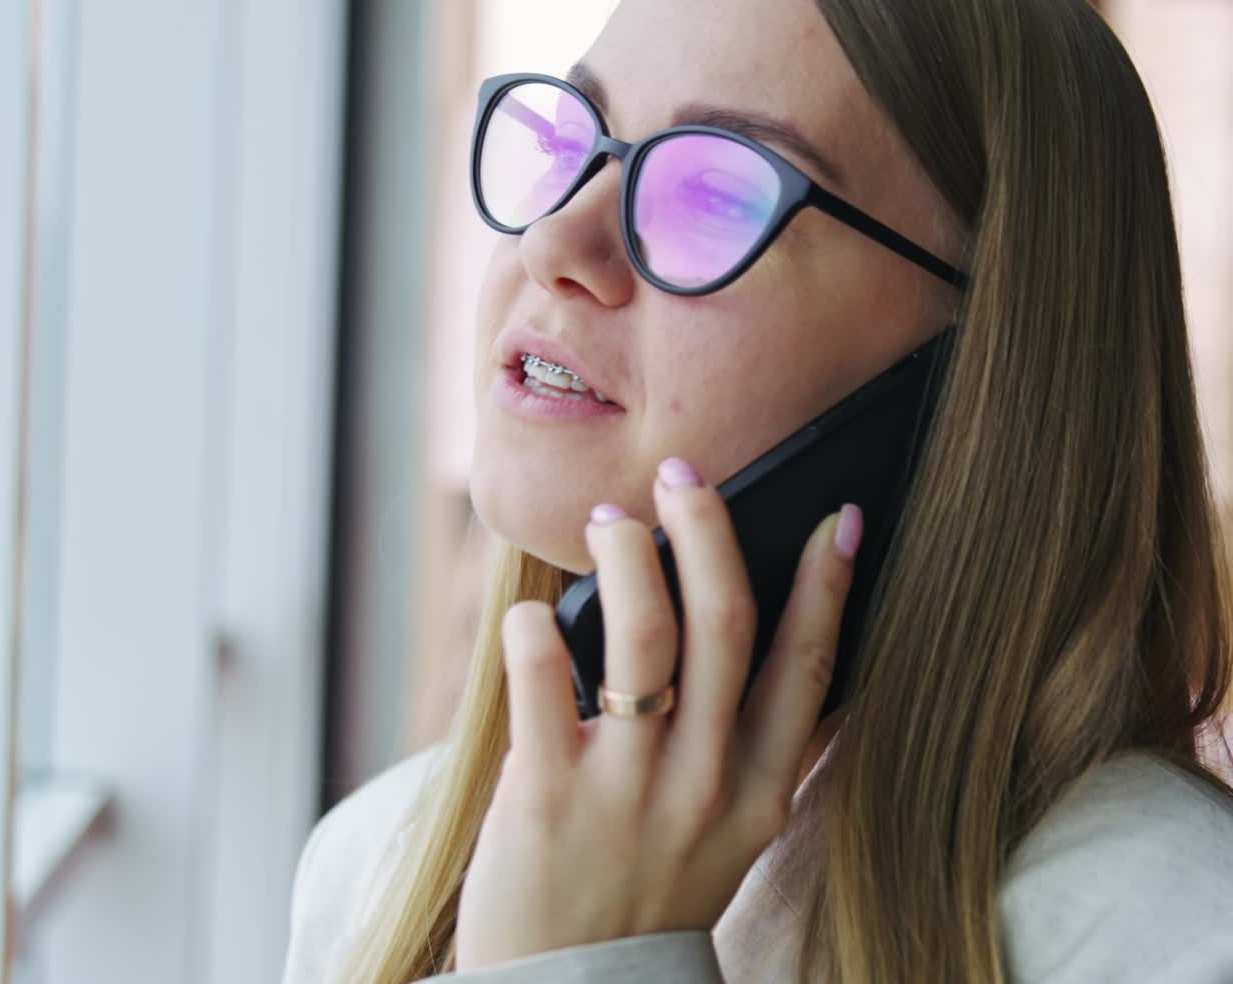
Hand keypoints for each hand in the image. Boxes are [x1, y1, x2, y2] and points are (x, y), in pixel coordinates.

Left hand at [455, 457, 860, 969]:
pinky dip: (535, 629)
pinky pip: (544, 681)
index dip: (826, 584)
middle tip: (684, 476)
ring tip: (610, 519)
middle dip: (709, 530)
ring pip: (643, 637)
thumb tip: (747, 626)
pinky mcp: (548, 796)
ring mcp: (628, 791)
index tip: (835, 517)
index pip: (806, 666)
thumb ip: (741, 740)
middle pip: (725, 623)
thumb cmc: (645, 887)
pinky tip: (529, 611)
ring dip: (627, 557)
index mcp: (757, 788)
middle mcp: (704, 784)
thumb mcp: (724, 827)